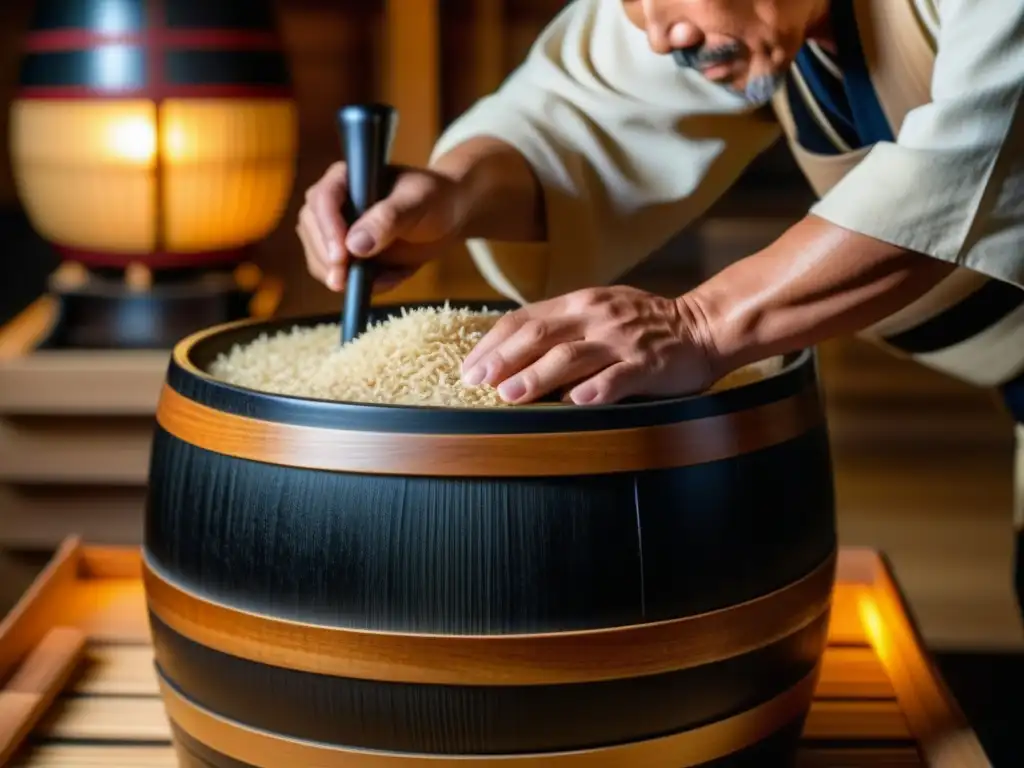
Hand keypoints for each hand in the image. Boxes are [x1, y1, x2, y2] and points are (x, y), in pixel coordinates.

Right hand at [297, 161, 465, 291]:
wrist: (448, 216)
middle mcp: (334, 203)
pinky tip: (390, 279)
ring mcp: (338, 231)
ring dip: (343, 276)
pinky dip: (361, 285)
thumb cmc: (435, 198)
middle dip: (327, 258)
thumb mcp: (417, 203)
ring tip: (386, 278)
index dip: (327, 229)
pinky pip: (340, 276)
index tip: (341, 256)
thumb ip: (389, 219)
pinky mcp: (348, 256)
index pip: (322, 200)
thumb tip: (354, 246)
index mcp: (346, 178)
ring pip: (319, 257)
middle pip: (311, 231)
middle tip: (345, 281)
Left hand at [460, 286, 717, 404]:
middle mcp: (596, 316)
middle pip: (540, 335)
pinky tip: (577, 402)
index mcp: (579, 302)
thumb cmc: (643, 324)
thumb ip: (559, 325)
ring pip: (572, 356)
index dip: (493, 343)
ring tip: (510, 395)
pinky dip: (597, 389)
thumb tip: (507, 352)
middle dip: (504, 359)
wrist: (703, 325)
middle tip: (477, 383)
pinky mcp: (649, 364)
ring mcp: (623, 340)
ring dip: (537, 375)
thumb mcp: (597, 311)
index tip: (468, 368)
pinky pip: (620, 376)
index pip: (524, 319)